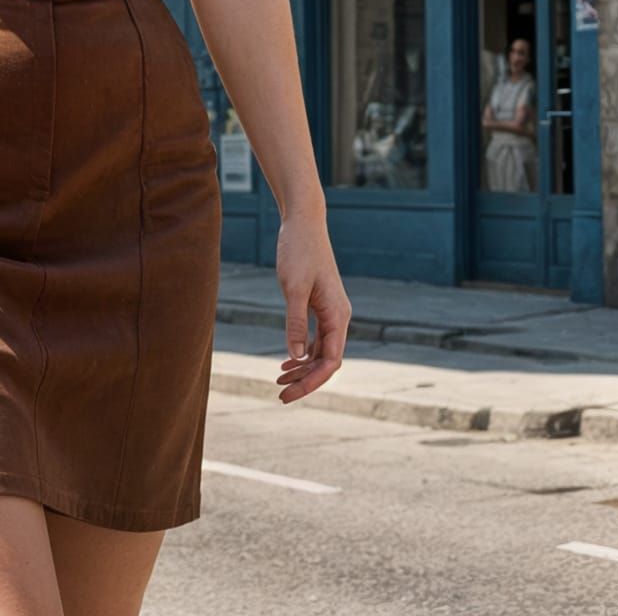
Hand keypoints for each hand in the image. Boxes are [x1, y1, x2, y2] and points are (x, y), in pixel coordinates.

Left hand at [275, 210, 350, 404]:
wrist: (303, 223)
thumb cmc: (299, 251)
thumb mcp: (294, 288)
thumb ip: (296, 322)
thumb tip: (297, 356)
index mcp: (338, 315)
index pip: (331, 361)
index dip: (311, 381)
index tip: (288, 393)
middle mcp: (339, 316)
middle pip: (327, 360)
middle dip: (305, 380)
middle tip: (279, 395)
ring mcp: (331, 311)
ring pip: (321, 350)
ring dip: (302, 368)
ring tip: (278, 381)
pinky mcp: (320, 304)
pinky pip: (316, 337)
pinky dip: (302, 351)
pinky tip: (287, 360)